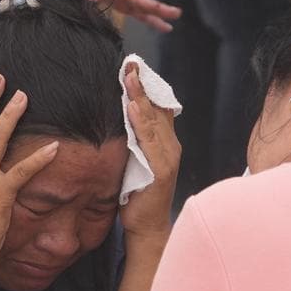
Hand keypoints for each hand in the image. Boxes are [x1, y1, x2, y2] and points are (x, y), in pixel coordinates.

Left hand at [85, 0, 180, 31]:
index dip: (150, 4)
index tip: (162, 9)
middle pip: (146, 4)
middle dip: (161, 10)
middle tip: (177, 14)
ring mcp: (126, 0)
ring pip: (144, 10)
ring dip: (157, 18)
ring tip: (169, 27)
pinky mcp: (123, 5)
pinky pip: (139, 13)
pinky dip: (150, 20)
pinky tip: (162, 26)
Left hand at [120, 63, 179, 239]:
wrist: (147, 227)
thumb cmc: (138, 197)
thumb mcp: (135, 162)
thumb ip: (133, 142)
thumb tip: (119, 119)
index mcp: (165, 143)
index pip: (158, 108)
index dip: (147, 86)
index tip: (132, 66)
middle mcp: (171, 146)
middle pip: (157, 109)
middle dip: (143, 85)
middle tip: (130, 63)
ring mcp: (168, 157)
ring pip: (154, 120)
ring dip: (141, 96)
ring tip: (130, 77)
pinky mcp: (162, 169)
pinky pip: (150, 141)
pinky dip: (141, 122)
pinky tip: (133, 107)